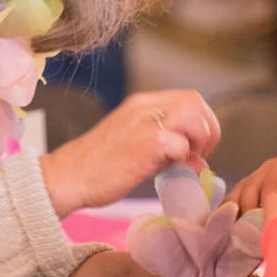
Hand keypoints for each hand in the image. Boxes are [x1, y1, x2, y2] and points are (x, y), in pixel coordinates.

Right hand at [40, 90, 221, 216]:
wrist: (68, 177)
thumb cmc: (97, 167)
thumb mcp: (133, 145)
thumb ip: (166, 148)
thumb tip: (198, 160)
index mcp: (141, 104)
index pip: (189, 98)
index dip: (204, 121)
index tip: (200, 147)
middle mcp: (143, 107)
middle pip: (195, 102)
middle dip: (207, 129)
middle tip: (200, 154)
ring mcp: (143, 124)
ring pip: (192, 116)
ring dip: (198, 140)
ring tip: (187, 161)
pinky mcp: (144, 144)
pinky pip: (179, 144)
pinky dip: (183, 159)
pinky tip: (170, 171)